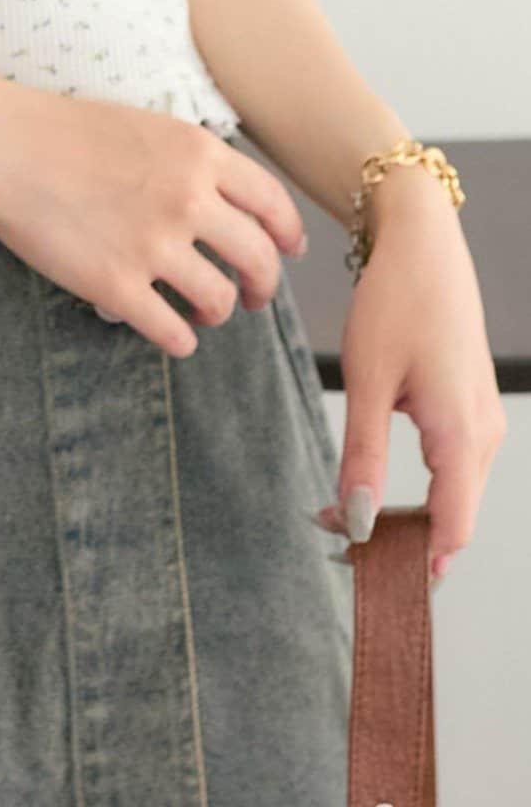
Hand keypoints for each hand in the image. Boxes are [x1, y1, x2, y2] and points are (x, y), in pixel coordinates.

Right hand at [0, 90, 307, 356]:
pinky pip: (173, 332)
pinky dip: (179, 340)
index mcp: (198, 154)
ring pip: (220, 300)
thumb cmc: (61, 130)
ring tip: (203, 314)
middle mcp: (188, 200)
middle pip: (258, 259)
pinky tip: (171, 334)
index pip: (272, 203)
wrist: (1, 146)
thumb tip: (224, 201)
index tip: (288, 252)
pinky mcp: (117, 285)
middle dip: (264, 286)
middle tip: (255, 297)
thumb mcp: (145, 125)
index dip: (288, 235)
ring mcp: (153, 245)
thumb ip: (190, 160)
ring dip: (218, 313)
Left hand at [325, 176, 505, 581]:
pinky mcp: (469, 407)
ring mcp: (481, 422)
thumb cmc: (395, 304)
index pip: (449, 531)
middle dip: (397, 541)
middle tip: (333, 543)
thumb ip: (362, 453)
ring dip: (404, 515)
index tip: (356, 571)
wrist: (422, 245)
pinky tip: (371, 485)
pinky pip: (451, 468)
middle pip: (452, 520)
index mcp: (461, 435)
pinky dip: (416, 488)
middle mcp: (483, 436)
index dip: (407, 562)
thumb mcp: (368, 379)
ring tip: (341, 516)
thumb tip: (356, 520)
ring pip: (452, 495)